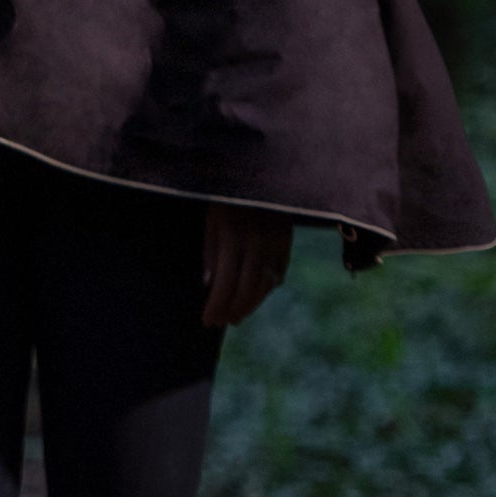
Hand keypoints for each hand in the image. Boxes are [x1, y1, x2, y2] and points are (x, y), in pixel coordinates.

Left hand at [199, 204, 293, 327]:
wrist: (263, 174)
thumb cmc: (228, 195)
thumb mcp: (212, 218)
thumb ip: (211, 251)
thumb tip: (209, 284)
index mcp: (233, 235)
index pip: (225, 282)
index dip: (217, 305)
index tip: (208, 321)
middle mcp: (257, 242)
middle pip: (247, 288)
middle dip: (233, 310)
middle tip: (222, 322)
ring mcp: (276, 242)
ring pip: (265, 284)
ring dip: (251, 305)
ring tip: (237, 316)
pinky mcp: (287, 241)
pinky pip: (279, 272)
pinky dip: (267, 288)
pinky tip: (257, 296)